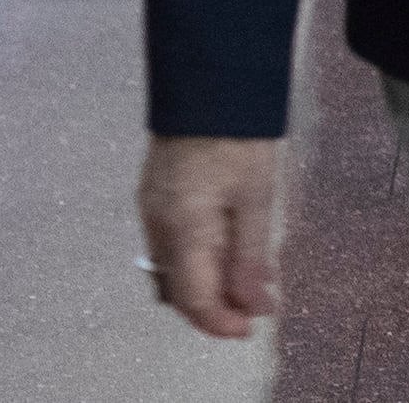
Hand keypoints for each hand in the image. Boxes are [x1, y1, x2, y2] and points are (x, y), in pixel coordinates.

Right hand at [140, 136, 282, 339]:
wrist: (209, 82)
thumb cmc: (239, 138)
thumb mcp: (256, 197)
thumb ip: (250, 255)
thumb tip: (253, 304)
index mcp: (181, 229)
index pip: (192, 297)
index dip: (220, 319)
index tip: (252, 327)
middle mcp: (156, 225)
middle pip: (179, 287)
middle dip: (217, 304)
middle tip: (258, 304)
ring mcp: (151, 209)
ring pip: (176, 267)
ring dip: (209, 281)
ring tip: (253, 280)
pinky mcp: (155, 195)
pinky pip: (174, 243)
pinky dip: (201, 257)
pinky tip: (232, 250)